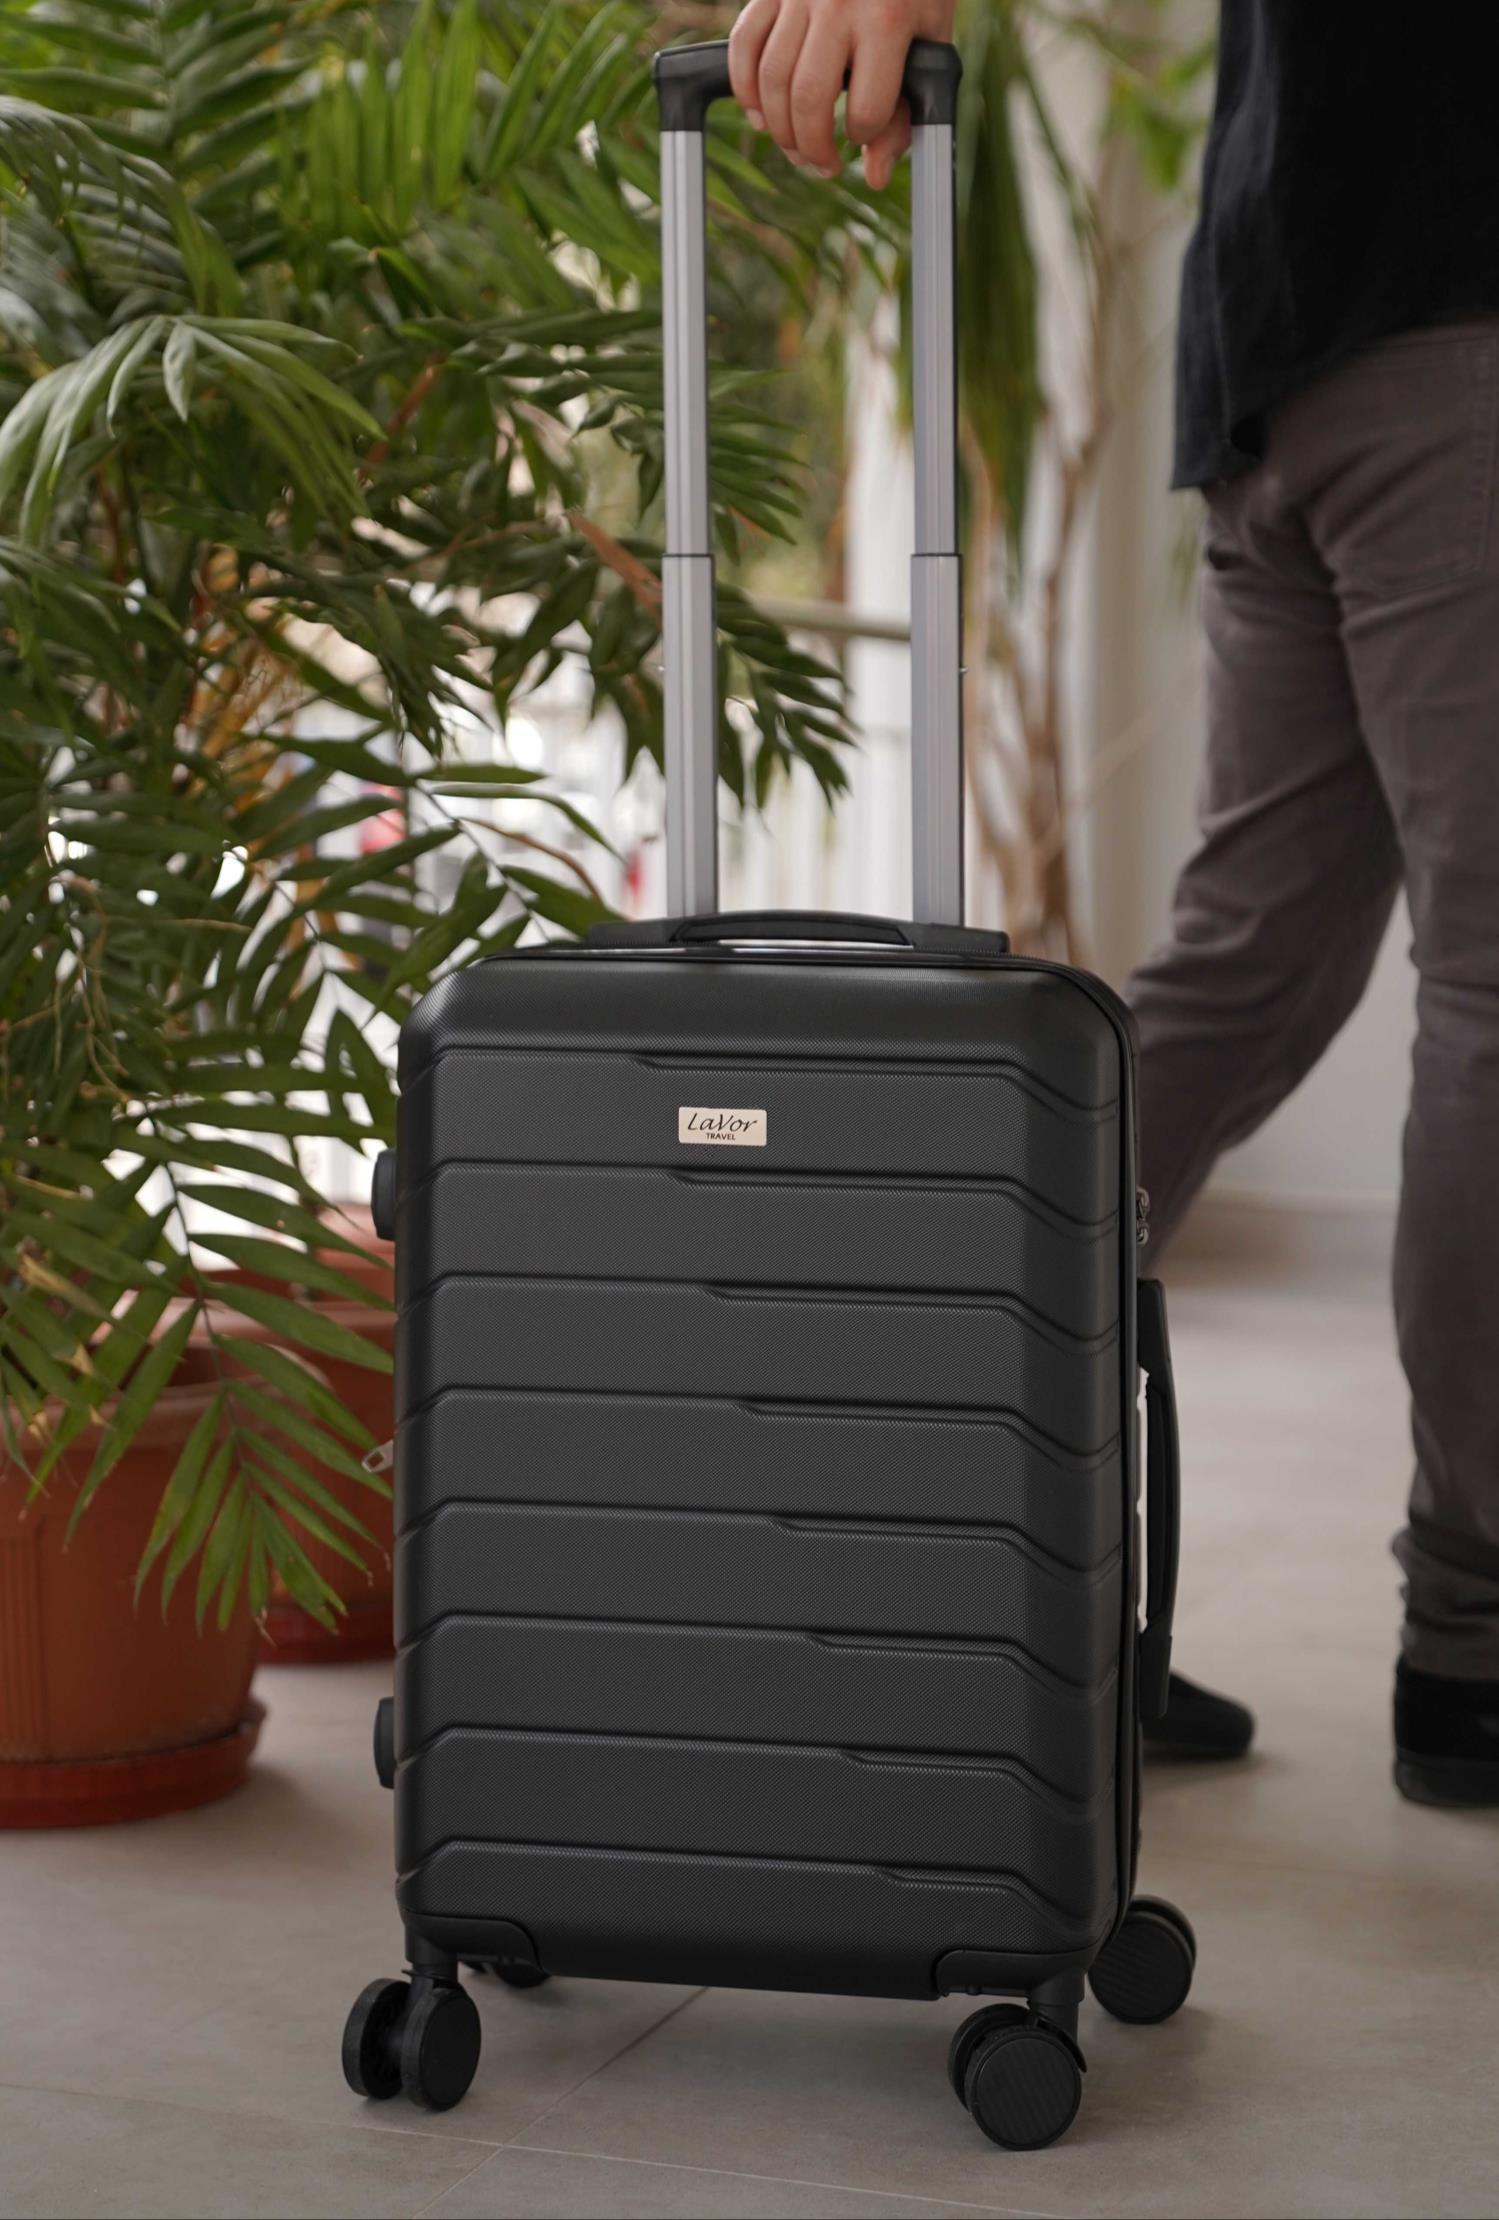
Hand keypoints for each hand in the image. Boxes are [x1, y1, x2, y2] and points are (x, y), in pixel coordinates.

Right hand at [728, 0, 955, 189]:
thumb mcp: (927, 44)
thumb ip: (905, 111)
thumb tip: (875, 177)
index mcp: (887, 21)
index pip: (866, 109)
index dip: (864, 137)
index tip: (863, 135)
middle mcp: (839, 4)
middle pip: (808, 98)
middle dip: (812, 146)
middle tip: (822, 163)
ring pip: (772, 79)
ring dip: (779, 129)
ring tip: (796, 148)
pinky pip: (744, 45)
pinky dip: (744, 90)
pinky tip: (760, 117)